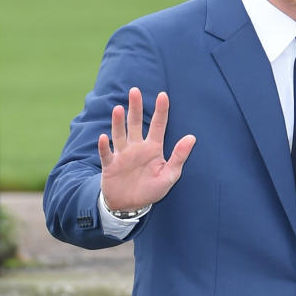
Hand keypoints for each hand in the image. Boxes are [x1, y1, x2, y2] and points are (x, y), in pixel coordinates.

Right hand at [98, 88, 195, 210]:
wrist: (130, 205)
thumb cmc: (151, 189)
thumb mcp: (170, 175)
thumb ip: (179, 156)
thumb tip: (192, 137)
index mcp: (153, 148)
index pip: (158, 125)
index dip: (161, 111)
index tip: (163, 95)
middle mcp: (137, 147)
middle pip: (135, 123)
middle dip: (135, 107)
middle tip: (135, 90)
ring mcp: (122, 155)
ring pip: (120, 135)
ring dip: (118, 122)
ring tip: (119, 109)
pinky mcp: (110, 165)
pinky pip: (107, 154)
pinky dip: (104, 146)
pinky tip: (104, 137)